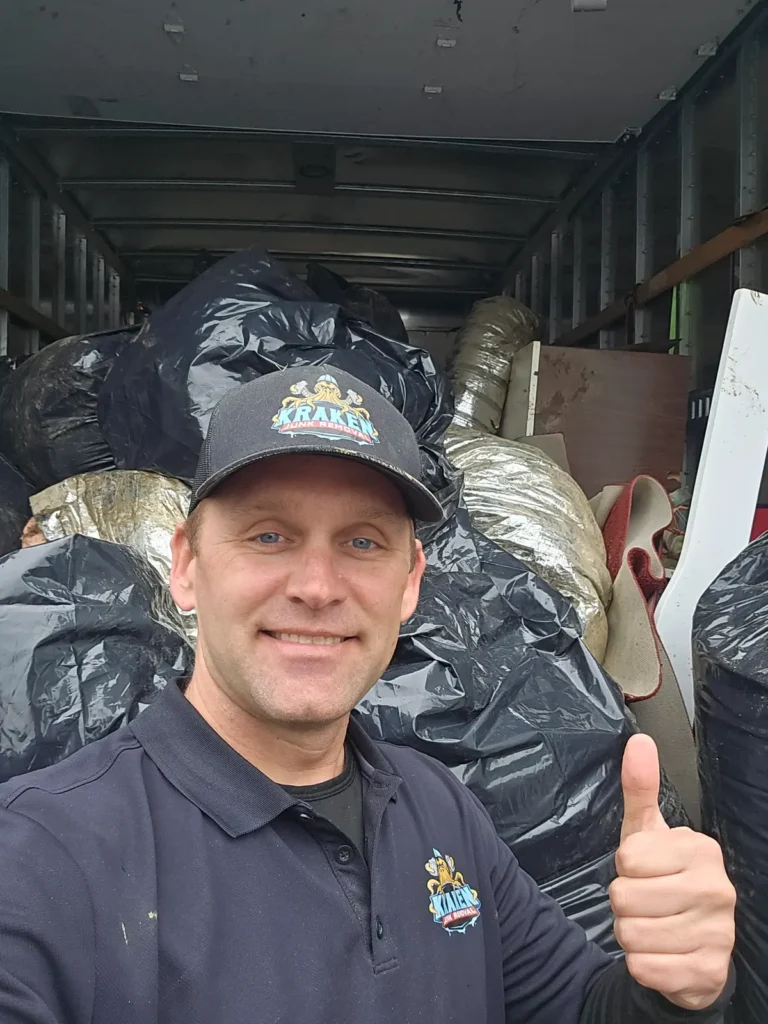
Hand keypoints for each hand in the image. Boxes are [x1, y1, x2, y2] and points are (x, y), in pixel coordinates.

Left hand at [609, 734, 735, 1010]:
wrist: (694, 946)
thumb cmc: (663, 880)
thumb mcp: (648, 834)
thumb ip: (640, 789)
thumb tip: (639, 742)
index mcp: (700, 849)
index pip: (626, 859)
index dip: (624, 869)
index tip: (644, 872)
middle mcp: (716, 889)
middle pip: (623, 898)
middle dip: (623, 905)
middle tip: (645, 904)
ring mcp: (718, 933)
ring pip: (630, 935)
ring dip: (630, 935)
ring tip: (652, 927)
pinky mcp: (708, 973)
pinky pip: (644, 968)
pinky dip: (641, 965)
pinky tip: (661, 955)